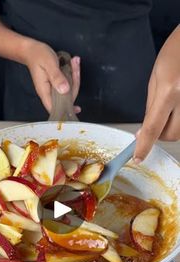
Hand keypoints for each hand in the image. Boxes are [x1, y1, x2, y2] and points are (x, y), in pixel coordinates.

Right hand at [23, 39, 80, 113]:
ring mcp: (54, 88)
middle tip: (75, 68)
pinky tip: (73, 65)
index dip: (65, 110)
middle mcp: (49, 92)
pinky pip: (68, 84)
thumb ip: (56, 77)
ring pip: (69, 90)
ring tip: (74, 62)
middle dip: (75, 84)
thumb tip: (64, 90)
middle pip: (66, 98)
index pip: (55, 108)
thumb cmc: (38, 56)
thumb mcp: (48, 64)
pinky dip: (73, 75)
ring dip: (75, 77)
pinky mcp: (57, 84)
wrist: (32, 50)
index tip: (77, 109)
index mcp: (44, 91)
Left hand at [134, 25, 179, 162]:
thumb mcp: (156, 78)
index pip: (153, 127)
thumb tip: (144, 131)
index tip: (138, 157)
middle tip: (159, 118)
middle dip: (161, 133)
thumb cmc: (176, 52)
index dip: (144, 145)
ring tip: (172, 105)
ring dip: (172, 126)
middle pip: (171, 135)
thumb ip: (151, 107)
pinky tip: (179, 103)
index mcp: (170, 91)